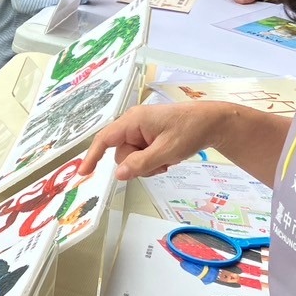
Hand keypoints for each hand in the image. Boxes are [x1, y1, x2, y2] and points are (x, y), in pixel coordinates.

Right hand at [79, 100, 232, 180]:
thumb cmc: (190, 130)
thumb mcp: (166, 151)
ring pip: (132, 158)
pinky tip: (167, 157)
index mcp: (133, 121)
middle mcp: (133, 123)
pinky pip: (141, 155)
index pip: (105, 139)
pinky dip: (153, 161)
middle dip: (138, 164)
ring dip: (148, 164)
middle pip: (121, 154)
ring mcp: (140, 130)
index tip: (83, 173)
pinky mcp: (148, 136)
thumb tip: (119, 175)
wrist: (212, 122)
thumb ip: (141, 163)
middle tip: (160, 162)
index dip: (92, 156)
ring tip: (167, 159)